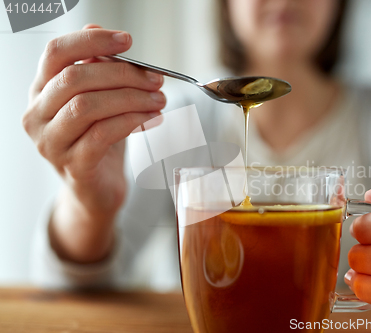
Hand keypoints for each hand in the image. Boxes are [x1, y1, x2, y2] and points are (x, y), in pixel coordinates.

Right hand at [22, 24, 165, 261]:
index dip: (92, 41)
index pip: (56, 53)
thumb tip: (99, 31)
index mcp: (41, 91)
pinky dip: (132, 121)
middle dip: (123, 73)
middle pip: (75, 78)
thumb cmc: (99, 140)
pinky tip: (153, 118)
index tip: (127, 41)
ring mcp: (52, 142)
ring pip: (88, 106)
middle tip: (156, 78)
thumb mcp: (99, 100)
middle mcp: (37, 115)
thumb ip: (97, 69)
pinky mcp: (74, 165)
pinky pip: (102, 134)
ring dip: (131, 98)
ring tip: (159, 99)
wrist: (97, 189)